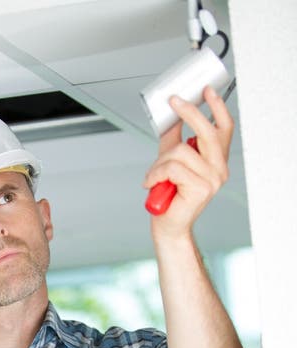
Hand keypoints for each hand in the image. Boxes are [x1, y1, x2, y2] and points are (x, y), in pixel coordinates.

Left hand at [143, 85, 233, 236]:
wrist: (168, 226)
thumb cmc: (170, 198)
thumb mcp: (170, 162)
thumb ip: (173, 141)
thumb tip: (170, 118)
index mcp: (216, 161)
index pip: (224, 129)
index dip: (217, 108)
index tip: (206, 91)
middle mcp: (219, 169)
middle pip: (207, 132)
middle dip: (189, 113)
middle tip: (174, 101)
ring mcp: (213, 179)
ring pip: (181, 151)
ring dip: (160, 162)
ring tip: (154, 175)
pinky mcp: (201, 188)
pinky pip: (172, 167)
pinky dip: (156, 173)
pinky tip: (153, 183)